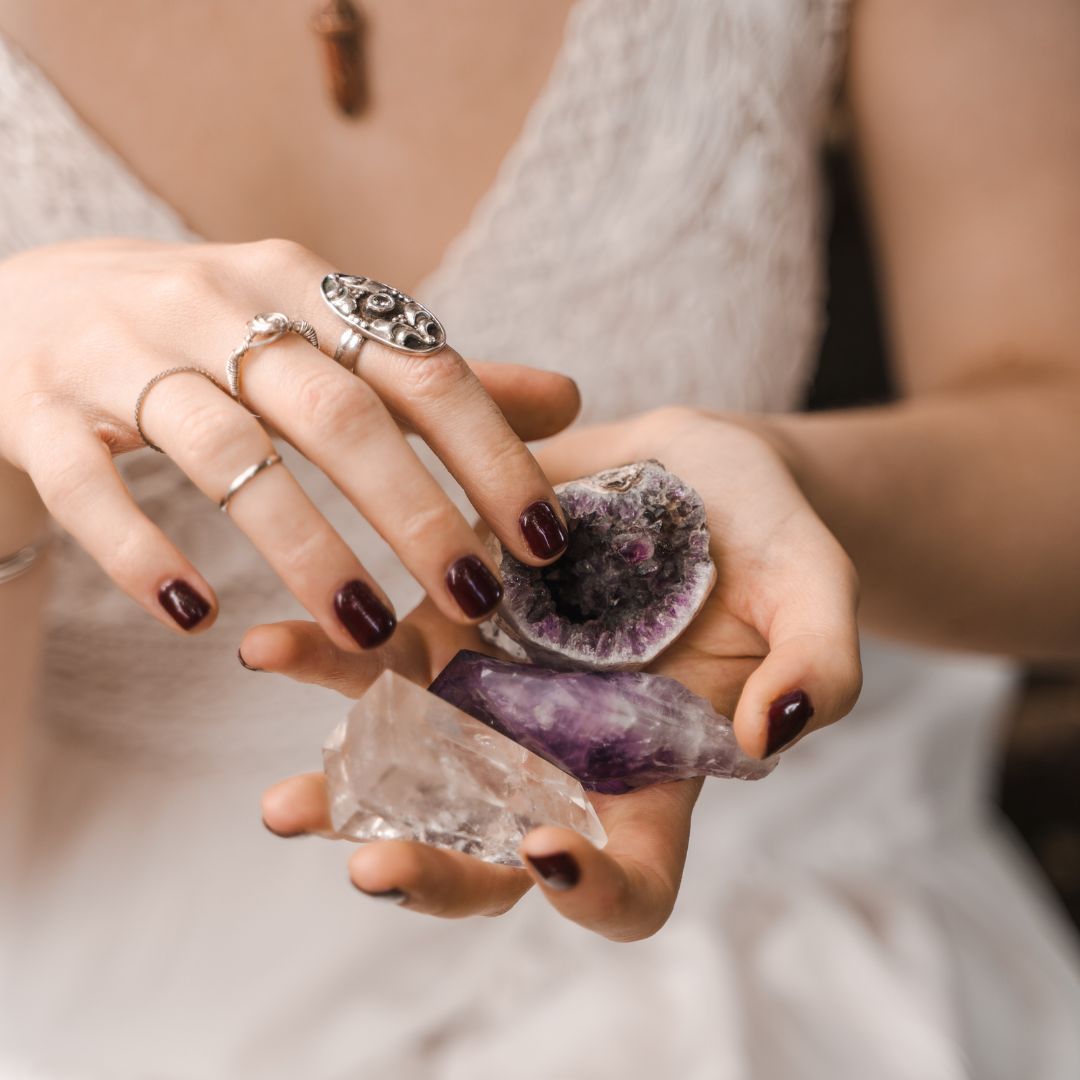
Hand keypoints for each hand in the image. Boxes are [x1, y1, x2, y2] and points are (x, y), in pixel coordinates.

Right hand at [0, 238, 577, 644]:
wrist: (29, 302)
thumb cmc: (209, 334)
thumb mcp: (321, 336)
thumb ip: (432, 376)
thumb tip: (566, 400)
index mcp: (304, 289)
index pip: (420, 368)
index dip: (490, 452)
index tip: (543, 539)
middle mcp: (216, 307)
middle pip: (332, 412)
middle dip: (414, 512)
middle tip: (474, 599)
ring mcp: (121, 356)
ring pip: (221, 452)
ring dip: (302, 545)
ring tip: (365, 628)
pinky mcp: (37, 411)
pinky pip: (88, 486)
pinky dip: (141, 551)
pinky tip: (196, 616)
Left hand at [255, 407, 860, 939]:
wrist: (698, 468)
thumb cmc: (770, 536)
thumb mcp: (816, 585)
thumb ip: (818, 663)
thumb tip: (766, 737)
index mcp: (656, 770)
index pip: (630, 877)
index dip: (594, 892)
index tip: (551, 851)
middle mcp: (563, 750)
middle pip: (492, 852)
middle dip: (433, 871)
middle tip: (373, 866)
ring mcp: (499, 691)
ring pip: (411, 768)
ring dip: (341, 793)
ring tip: (284, 807)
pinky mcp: (451, 620)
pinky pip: (379, 657)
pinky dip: (323, 660)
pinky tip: (269, 648)